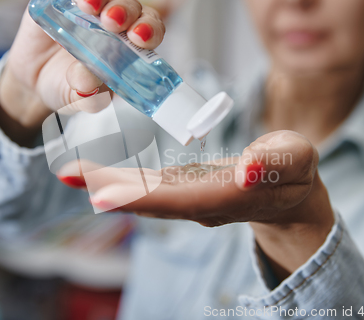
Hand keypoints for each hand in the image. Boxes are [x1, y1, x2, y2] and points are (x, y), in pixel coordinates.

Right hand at [0, 0, 164, 143]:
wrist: (35, 81)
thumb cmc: (70, 87)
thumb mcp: (81, 100)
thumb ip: (88, 98)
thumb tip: (86, 82)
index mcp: (129, 44)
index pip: (150, 29)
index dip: (150, 29)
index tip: (139, 37)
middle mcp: (115, 19)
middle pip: (130, 3)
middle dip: (126, 9)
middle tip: (112, 22)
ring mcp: (90, 5)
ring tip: (89, 5)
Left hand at [58, 130, 334, 278]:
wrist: (287, 194)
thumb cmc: (293, 172)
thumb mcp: (296, 159)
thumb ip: (275, 162)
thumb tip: (246, 169)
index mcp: (227, 195)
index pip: (181, 199)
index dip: (142, 197)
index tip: (102, 194)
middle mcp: (201, 204)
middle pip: (151, 200)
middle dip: (110, 189)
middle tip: (67, 174)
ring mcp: (189, 199)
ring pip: (144, 194)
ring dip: (107, 184)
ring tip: (70, 171)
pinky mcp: (183, 190)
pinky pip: (147, 186)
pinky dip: (120, 180)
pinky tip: (95, 172)